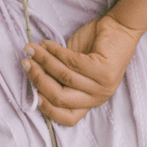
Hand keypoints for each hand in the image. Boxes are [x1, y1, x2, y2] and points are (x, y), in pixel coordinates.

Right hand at [23, 13, 140, 126]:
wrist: (120, 28)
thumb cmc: (95, 48)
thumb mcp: (74, 69)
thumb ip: (58, 78)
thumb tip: (32, 77)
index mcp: (91, 101)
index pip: (68, 118)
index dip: (47, 108)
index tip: (32, 93)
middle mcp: (99, 97)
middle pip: (60, 98)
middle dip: (39, 80)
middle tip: (27, 64)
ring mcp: (103, 85)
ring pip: (64, 77)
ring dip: (43, 61)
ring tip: (32, 50)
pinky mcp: (104, 70)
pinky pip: (71, 62)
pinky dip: (55, 52)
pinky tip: (46, 44)